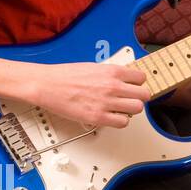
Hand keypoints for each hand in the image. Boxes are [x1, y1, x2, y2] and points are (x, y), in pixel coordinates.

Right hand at [35, 61, 150, 128]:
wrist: (47, 85)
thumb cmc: (65, 76)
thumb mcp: (93, 66)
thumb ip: (110, 74)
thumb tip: (123, 79)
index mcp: (111, 71)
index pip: (141, 78)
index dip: (138, 83)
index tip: (134, 86)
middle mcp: (112, 86)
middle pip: (144, 95)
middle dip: (138, 97)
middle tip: (130, 99)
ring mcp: (107, 102)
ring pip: (137, 109)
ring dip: (131, 110)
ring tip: (121, 108)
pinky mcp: (98, 117)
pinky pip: (123, 122)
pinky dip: (120, 120)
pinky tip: (112, 116)